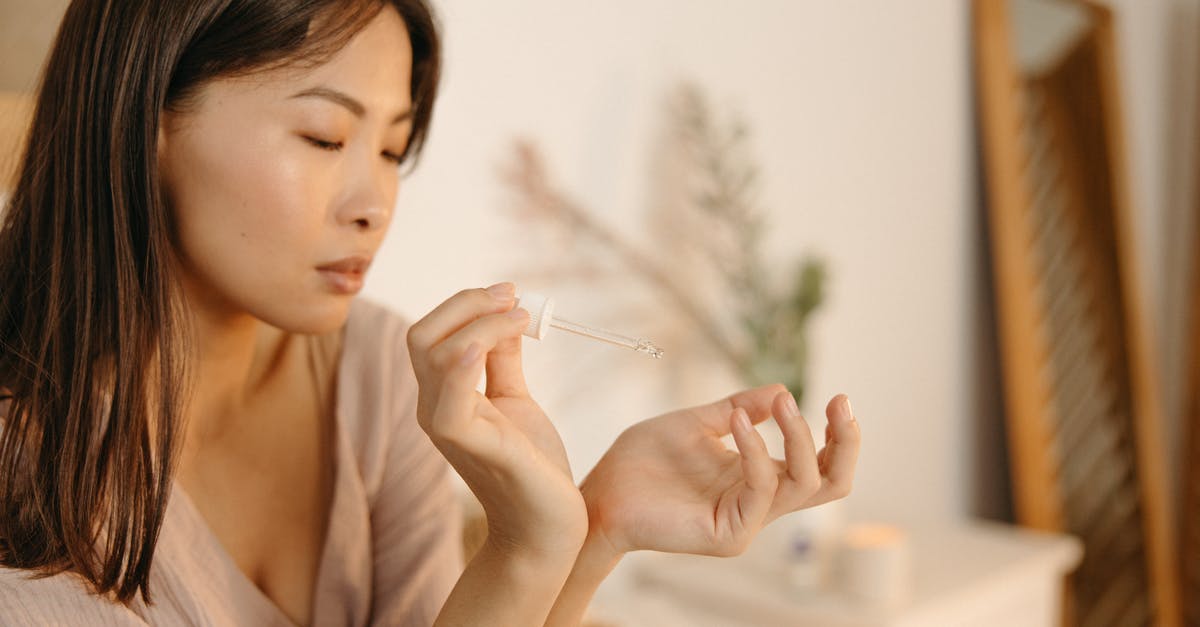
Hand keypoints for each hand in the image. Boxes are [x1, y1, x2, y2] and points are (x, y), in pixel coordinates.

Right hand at [407, 283, 586, 555]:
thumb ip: (504, 361)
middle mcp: (434, 409)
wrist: (548, 525)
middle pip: (423, 336)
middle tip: (513, 296)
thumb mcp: (516, 400)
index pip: (431, 334)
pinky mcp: (471, 446)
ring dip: (481, 324)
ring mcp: (448, 428)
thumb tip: (506, 315)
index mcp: (443, 396)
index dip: (466, 304)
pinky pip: (451, 399)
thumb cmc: (533, 466)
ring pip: (437, 355)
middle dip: (466, 304)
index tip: (511, 293)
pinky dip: (466, 362)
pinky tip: (495, 340)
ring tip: (523, 318)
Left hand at [579, 384, 859, 556]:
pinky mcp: (729, 534)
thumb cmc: (644, 461)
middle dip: (846, 442)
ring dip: (798, 437)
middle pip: (831, 483)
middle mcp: (760, 500)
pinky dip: (756, 451)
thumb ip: (740, 408)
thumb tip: (782, 390)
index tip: (840, 398)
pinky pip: (760, 490)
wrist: (603, 490)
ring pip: (804, 485)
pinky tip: (737, 422)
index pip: (820, 464)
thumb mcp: (697, 422)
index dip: (839, 435)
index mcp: (758, 476)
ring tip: (781, 404)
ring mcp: (748, 520)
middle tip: (840, 403)